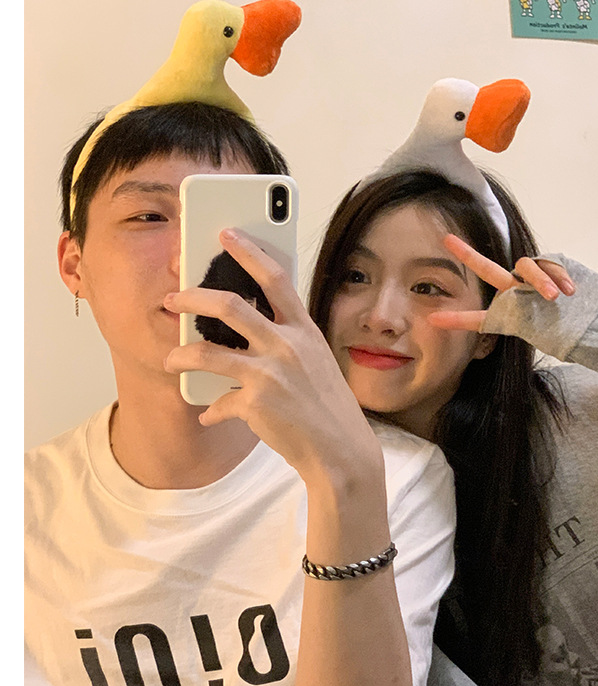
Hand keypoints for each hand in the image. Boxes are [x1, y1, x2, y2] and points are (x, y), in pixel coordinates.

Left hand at [164, 229, 380, 483]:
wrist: (340, 452)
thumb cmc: (328, 408)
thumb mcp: (317, 363)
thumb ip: (289, 341)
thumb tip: (251, 330)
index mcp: (304, 331)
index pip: (275, 278)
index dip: (249, 252)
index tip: (226, 234)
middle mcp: (287, 346)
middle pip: (230, 305)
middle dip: (193, 297)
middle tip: (173, 298)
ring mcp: (270, 375)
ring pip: (208, 352)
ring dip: (181, 354)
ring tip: (170, 358)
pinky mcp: (255, 404)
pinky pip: (219, 402)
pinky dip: (211, 410)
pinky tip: (207, 414)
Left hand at [428, 234, 574, 332]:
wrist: (593, 319)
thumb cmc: (566, 332)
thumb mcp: (540, 337)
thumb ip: (522, 326)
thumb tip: (513, 325)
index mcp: (509, 314)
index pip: (479, 318)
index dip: (458, 320)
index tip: (433, 320)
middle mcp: (516, 292)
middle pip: (488, 270)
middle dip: (468, 255)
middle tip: (446, 241)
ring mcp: (532, 279)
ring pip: (524, 266)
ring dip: (540, 281)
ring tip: (554, 297)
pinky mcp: (551, 264)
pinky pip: (548, 265)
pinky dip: (559, 278)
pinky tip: (569, 291)